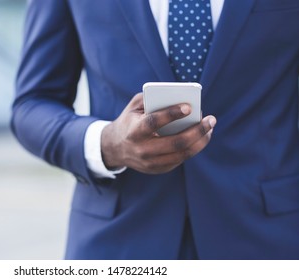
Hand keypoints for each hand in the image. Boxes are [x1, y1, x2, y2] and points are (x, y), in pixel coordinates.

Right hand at [101, 93, 215, 173]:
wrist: (115, 148)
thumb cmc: (130, 121)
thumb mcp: (134, 107)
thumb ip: (151, 98)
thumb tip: (178, 97)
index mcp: (134, 131)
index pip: (153, 122)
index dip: (171, 114)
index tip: (189, 107)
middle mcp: (142, 149)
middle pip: (175, 142)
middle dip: (197, 130)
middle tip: (210, 119)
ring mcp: (150, 163)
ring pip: (182, 154)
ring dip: (201, 141)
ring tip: (210, 128)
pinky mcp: (158, 169)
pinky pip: (180, 159)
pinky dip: (194, 148)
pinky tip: (201, 137)